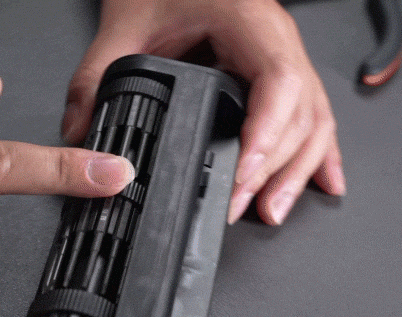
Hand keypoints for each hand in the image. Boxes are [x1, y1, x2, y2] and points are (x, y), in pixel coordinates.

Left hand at [62, 0, 345, 224]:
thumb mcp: (124, 25)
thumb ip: (95, 78)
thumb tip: (80, 132)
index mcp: (248, 22)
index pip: (277, 83)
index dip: (266, 135)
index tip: (244, 173)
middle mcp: (275, 41)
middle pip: (300, 112)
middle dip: (276, 168)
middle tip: (244, 206)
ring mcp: (281, 57)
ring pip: (313, 118)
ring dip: (299, 169)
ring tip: (273, 208)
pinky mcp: (275, 72)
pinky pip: (309, 114)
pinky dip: (316, 151)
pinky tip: (322, 179)